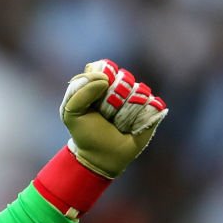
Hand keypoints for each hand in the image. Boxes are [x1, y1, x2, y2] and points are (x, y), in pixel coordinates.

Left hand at [59, 59, 167, 177]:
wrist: (101, 155)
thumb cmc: (85, 132)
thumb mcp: (70, 112)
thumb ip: (78, 91)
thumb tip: (105, 79)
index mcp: (99, 82)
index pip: (104, 67)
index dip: (100, 80)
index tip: (93, 99)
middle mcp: (120, 85)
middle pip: (122, 77)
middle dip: (111, 98)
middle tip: (104, 114)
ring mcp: (137, 95)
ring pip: (137, 90)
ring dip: (124, 110)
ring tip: (116, 121)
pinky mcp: (151, 107)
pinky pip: (150, 103)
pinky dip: (138, 116)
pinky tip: (130, 126)